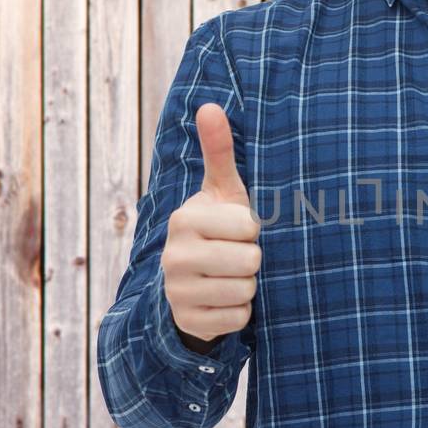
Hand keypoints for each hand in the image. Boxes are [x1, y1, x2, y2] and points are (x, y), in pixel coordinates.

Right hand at [162, 102, 260, 345]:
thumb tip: (210, 106)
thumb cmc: (218, 228)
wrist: (190, 282)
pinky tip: (225, 298)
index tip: (239, 230)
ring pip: (244, 291)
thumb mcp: (221, 193)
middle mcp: (173, 256)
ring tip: (231, 275)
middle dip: (252, 259)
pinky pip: (237, 318)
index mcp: (184, 219)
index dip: (253, 230)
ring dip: (247, 286)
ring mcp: (177, 292)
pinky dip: (240, 311)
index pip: (248, 227)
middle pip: (250, 261)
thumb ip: (219, 153)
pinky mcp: (188, 322)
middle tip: (237, 254)